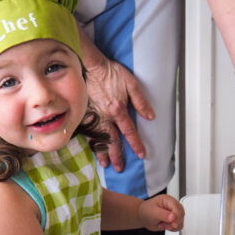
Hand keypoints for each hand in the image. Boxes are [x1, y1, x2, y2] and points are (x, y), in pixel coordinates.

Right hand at [85, 56, 154, 171]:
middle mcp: (105, 117)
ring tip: (105, 164)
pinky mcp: (84, 114)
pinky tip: (92, 150)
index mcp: (118, 110)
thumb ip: (141, 101)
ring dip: (102, 153)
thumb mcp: (131, 83)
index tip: (141, 155)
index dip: (136, 144)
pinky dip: (90, 143)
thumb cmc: (110, 72)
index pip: (129, 132)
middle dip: (117, 156)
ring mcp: (93, 117)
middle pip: (112, 141)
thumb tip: (150, 116)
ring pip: (98, 139)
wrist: (89, 65)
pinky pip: (88, 132)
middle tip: (120, 168)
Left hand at [138, 194, 183, 231]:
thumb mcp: (153, 212)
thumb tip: (173, 217)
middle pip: (181, 214)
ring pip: (181, 221)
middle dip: (174, 222)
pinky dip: (173, 229)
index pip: (177, 207)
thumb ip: (163, 215)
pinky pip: (179, 226)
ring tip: (163, 224)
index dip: (176, 216)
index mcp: (168, 200)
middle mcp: (172, 205)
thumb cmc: (146, 211)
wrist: (143, 217)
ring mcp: (174, 213)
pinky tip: (166, 226)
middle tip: (165, 224)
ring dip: (173, 226)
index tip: (173, 223)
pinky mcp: (174, 220)